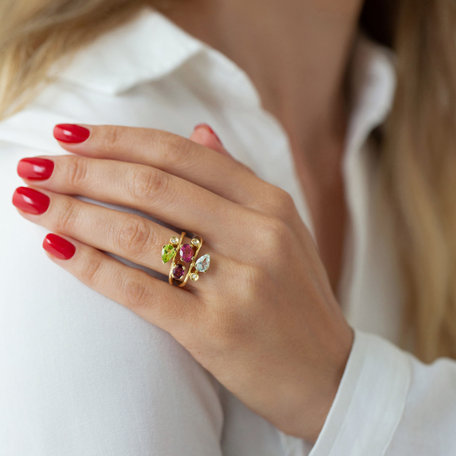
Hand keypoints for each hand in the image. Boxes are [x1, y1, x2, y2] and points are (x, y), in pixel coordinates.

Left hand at [12, 122, 353, 442]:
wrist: (328, 374)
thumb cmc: (298, 300)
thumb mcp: (283, 229)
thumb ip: (238, 179)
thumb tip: (199, 131)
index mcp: (271, 204)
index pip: (181, 154)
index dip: (119, 139)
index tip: (71, 134)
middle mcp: (258, 235)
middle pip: (153, 186)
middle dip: (84, 170)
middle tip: (37, 164)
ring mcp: (239, 284)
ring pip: (140, 234)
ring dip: (76, 213)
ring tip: (33, 201)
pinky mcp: (216, 331)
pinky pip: (140, 290)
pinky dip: (91, 267)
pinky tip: (57, 250)